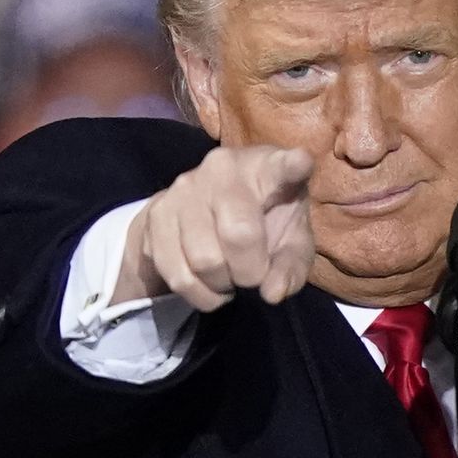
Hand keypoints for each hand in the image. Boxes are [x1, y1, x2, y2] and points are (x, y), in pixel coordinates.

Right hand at [113, 146, 315, 310]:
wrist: (204, 211)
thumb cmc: (265, 222)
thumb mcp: (292, 242)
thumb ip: (292, 267)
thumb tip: (272, 292)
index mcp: (265, 167)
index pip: (280, 166)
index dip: (291, 166)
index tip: (301, 163)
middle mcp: (221, 168)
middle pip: (238, 235)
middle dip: (251, 271)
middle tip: (253, 273)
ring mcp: (184, 188)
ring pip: (204, 261)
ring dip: (222, 284)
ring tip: (229, 274)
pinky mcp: (156, 214)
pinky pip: (178, 275)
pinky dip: (200, 294)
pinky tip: (208, 281)